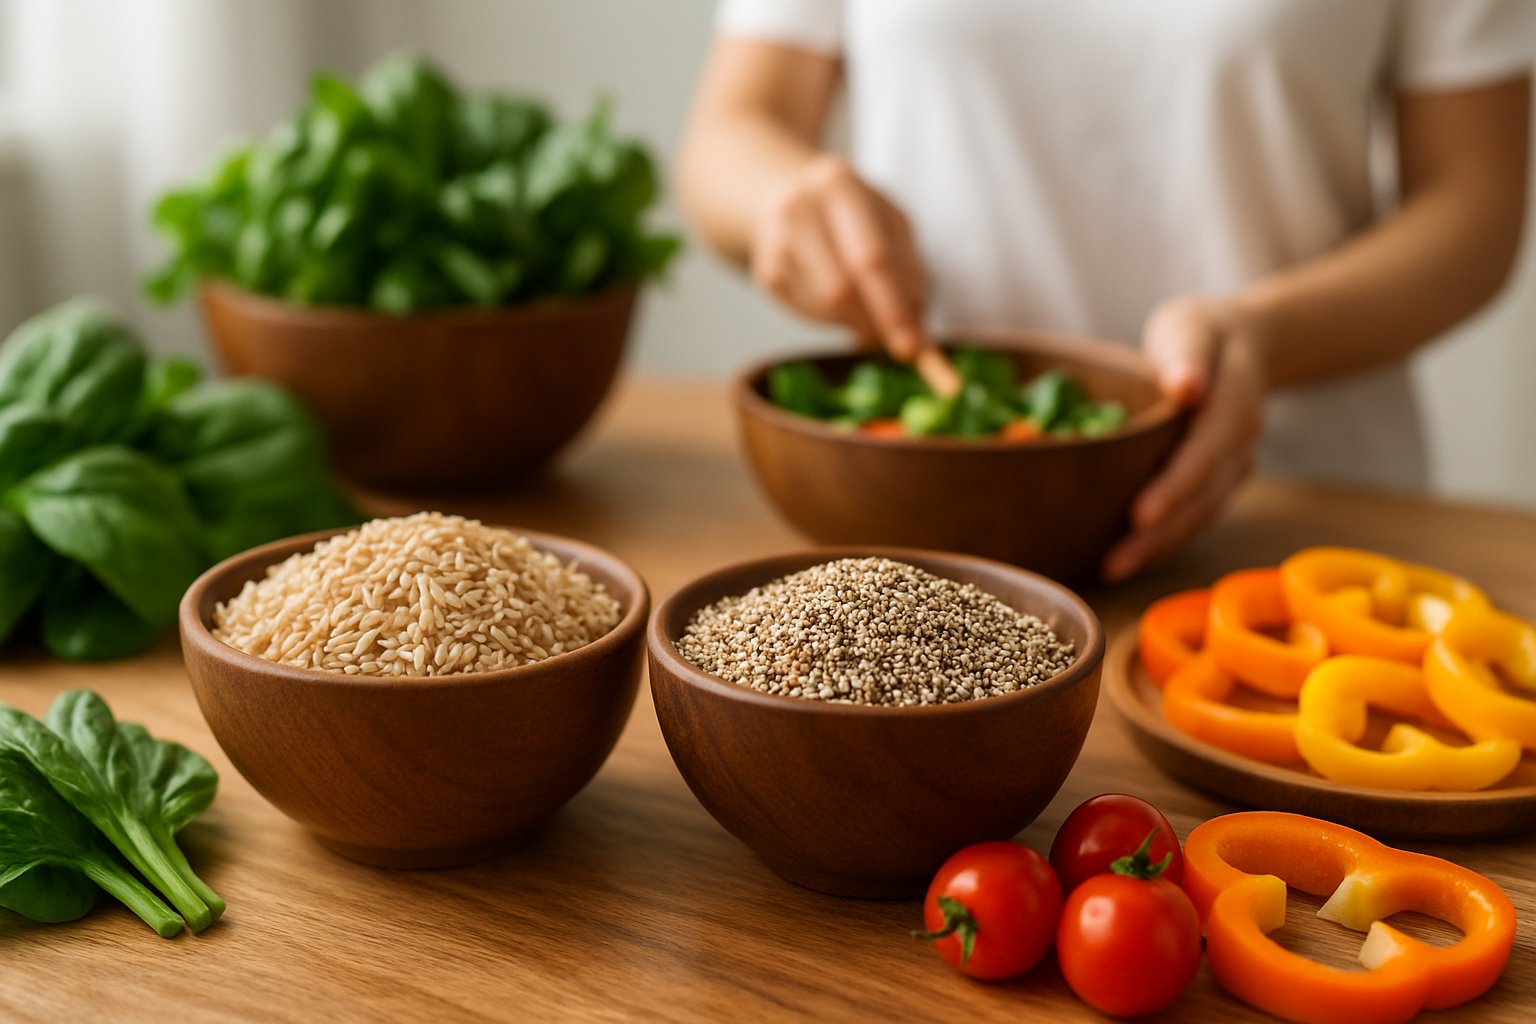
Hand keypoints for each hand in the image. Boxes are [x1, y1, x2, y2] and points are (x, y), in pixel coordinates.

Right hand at [750, 155, 926, 359]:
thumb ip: (908, 269)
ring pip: (823, 307)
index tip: (914, 345)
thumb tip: (915, 326)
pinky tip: (846, 307)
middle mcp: (798, 209)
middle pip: (840, 287)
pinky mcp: (766, 273)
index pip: (870, 257)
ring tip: (875, 319)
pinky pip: (808, 313)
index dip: (894, 307)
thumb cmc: (850, 211)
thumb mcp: (889, 220)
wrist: (784, 194)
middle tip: (900, 348)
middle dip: (875, 325)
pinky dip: (836, 320)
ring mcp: (775, 243)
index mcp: (837, 185)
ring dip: (857, 324)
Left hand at [1102, 297, 1267, 581]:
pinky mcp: (1220, 481)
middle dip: (1160, 532)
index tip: (1139, 515)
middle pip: (1204, 495)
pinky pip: (1197, 516)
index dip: (1175, 485)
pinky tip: (1130, 557)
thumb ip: (1188, 356)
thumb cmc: (1201, 333)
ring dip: (1159, 547)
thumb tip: (1186, 387)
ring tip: (1112, 569)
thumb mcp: (1192, 328)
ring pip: (1202, 514)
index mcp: (1235, 402)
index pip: (1206, 450)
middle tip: (1112, 562)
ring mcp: (1234, 465)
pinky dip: (1166, 540)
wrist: (1240, 345)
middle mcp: (1241, 441)